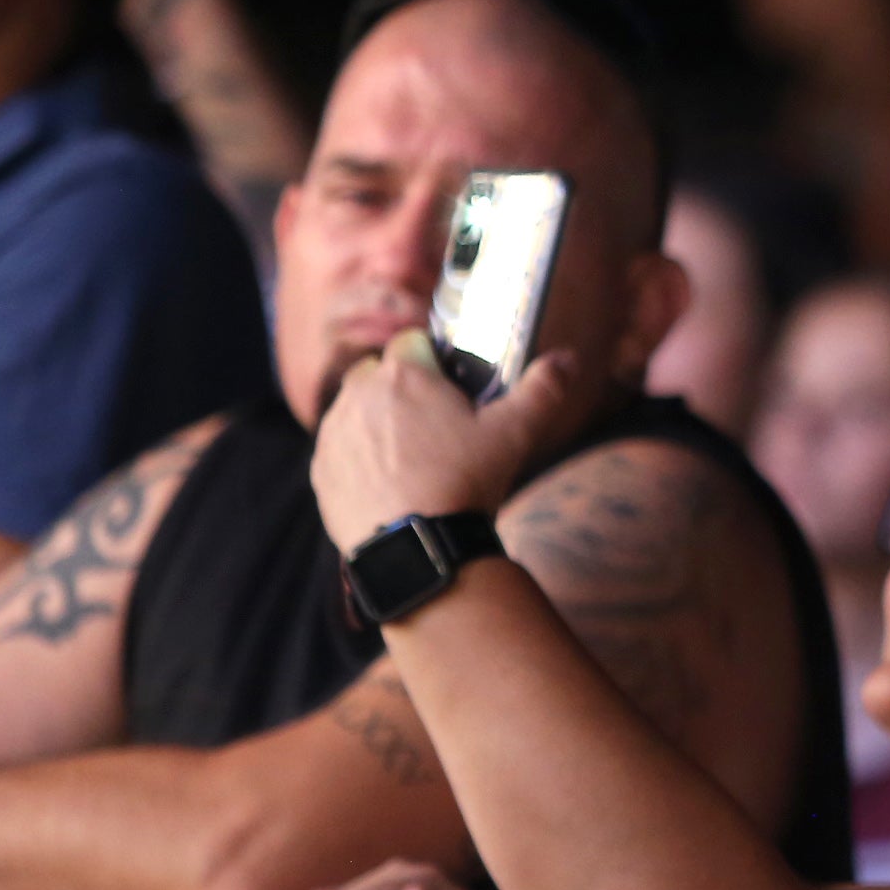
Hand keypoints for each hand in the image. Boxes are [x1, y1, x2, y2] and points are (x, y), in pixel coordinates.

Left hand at [310, 331, 579, 554]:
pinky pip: (338, 447)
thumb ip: (543, 389)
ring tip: (411, 457)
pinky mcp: (321, 468)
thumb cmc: (464, 483)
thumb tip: (568, 359)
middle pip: (377, 371)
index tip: (450, 385)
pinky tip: (389, 482)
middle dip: (399, 386)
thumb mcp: (515, 434)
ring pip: (354, 408)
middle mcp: (359, 394)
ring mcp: (334, 432)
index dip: (433, 359)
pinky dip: (358, 456)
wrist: (415, 549)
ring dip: (376, 420)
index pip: (412, 340)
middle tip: (432, 422)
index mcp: (405, 375)